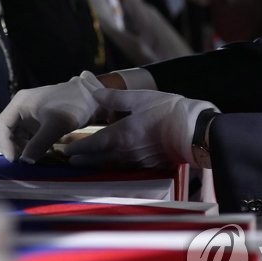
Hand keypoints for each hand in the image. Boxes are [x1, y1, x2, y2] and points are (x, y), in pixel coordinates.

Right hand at [0, 71, 104, 162]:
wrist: (91, 97)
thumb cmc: (73, 106)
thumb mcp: (56, 125)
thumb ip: (39, 143)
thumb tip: (25, 160)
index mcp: (19, 103)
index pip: (0, 126)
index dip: (4, 145)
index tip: (15, 160)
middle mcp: (19, 107)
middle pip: (2, 130)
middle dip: (7, 147)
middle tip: (19, 161)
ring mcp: (27, 113)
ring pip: (12, 134)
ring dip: (16, 147)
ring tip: (28, 159)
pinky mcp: (35, 120)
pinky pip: (23, 135)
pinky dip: (25, 146)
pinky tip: (35, 153)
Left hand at [62, 88, 216, 167]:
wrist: (197, 131)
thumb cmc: (170, 111)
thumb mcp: (141, 98)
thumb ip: (115, 97)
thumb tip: (94, 93)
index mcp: (121, 135)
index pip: (92, 145)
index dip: (77, 148)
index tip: (64, 148)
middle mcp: (127, 152)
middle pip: (98, 159)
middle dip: (83, 160)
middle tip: (69, 160)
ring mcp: (139, 161)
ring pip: (111, 165)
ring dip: (97, 164)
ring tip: (86, 162)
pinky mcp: (151, 165)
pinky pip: (126, 167)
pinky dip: (114, 165)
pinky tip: (114, 162)